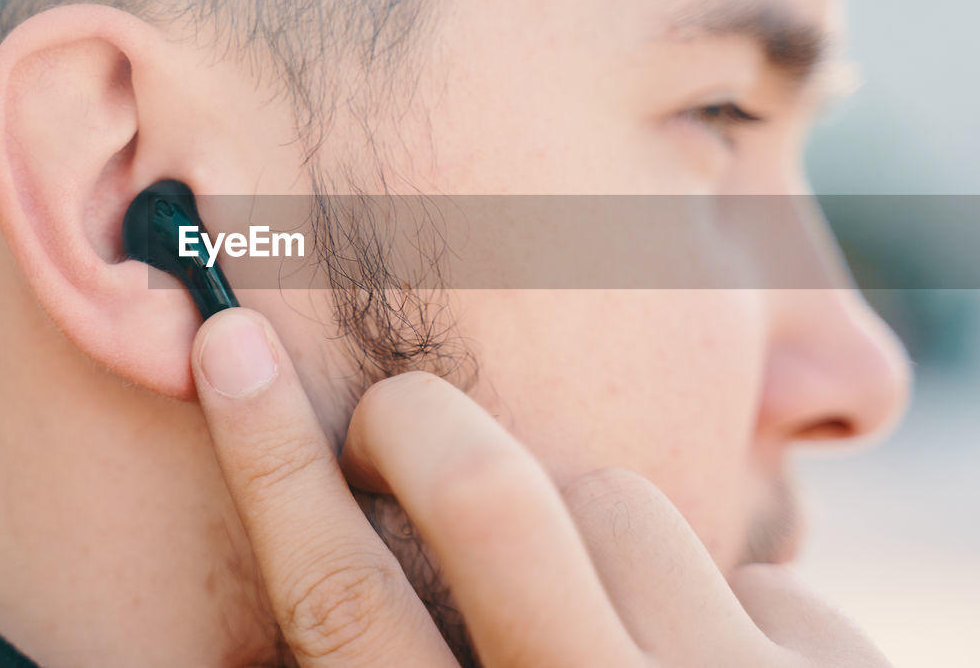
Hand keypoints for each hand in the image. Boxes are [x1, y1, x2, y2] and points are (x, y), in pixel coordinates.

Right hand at [190, 308, 891, 666]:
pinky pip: (746, 570)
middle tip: (392, 425)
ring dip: (584, 539)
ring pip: (612, 502)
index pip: (338, 599)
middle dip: (413, 424)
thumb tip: (300, 578)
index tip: (233, 343)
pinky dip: (716, 612)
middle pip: (481, 495)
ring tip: (600, 631)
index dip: (269, 458)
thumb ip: (401, 662)